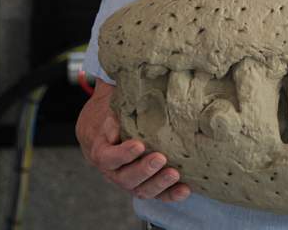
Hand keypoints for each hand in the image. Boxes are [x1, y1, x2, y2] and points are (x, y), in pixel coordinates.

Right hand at [76, 80, 190, 202]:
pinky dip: (170, 195)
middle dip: (144, 170)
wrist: (104, 128)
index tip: (139, 144)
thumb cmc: (110, 112)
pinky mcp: (143, 184)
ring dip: (158, 184)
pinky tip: (186, 190)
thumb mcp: (109, 105)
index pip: (108, 157)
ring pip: (140, 190)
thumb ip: (118, 105)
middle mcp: (113, 170)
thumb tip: (130, 92)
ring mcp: (128, 179)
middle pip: (124, 178)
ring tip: (175, 174)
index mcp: (101, 150)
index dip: (122, 154)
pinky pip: (156, 194)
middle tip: (161, 158)